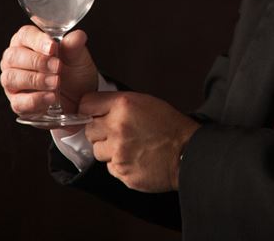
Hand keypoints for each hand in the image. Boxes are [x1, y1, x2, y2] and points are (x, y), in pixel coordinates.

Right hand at [0, 25, 98, 120]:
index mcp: (27, 42)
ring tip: (56, 82)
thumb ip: (75, 45)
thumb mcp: (78, 57)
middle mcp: (15, 60)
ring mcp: (12, 82)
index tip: (53, 48)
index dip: (37, 40)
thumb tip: (77, 36)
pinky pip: (18, 102)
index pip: (25, 35)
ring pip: (10, 78)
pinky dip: (35, 100)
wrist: (79, 98)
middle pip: (13, 56)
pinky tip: (51, 97)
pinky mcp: (17, 102)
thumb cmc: (73, 71)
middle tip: (57, 67)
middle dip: (37, 61)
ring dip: (36, 80)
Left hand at [81, 91, 199, 192]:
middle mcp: (117, 127)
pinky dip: (119, 164)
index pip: (86, 103)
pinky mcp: (121, 171)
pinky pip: (110, 167)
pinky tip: (136, 158)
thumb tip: (97, 109)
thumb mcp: (146, 102)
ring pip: (97, 150)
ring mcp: (118, 151)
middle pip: (88, 129)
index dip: (90, 109)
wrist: (188, 152)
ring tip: (130, 146)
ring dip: (109, 149)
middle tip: (118, 132)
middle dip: (100, 131)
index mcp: (124, 105)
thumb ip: (120, 104)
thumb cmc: (170, 126)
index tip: (94, 114)